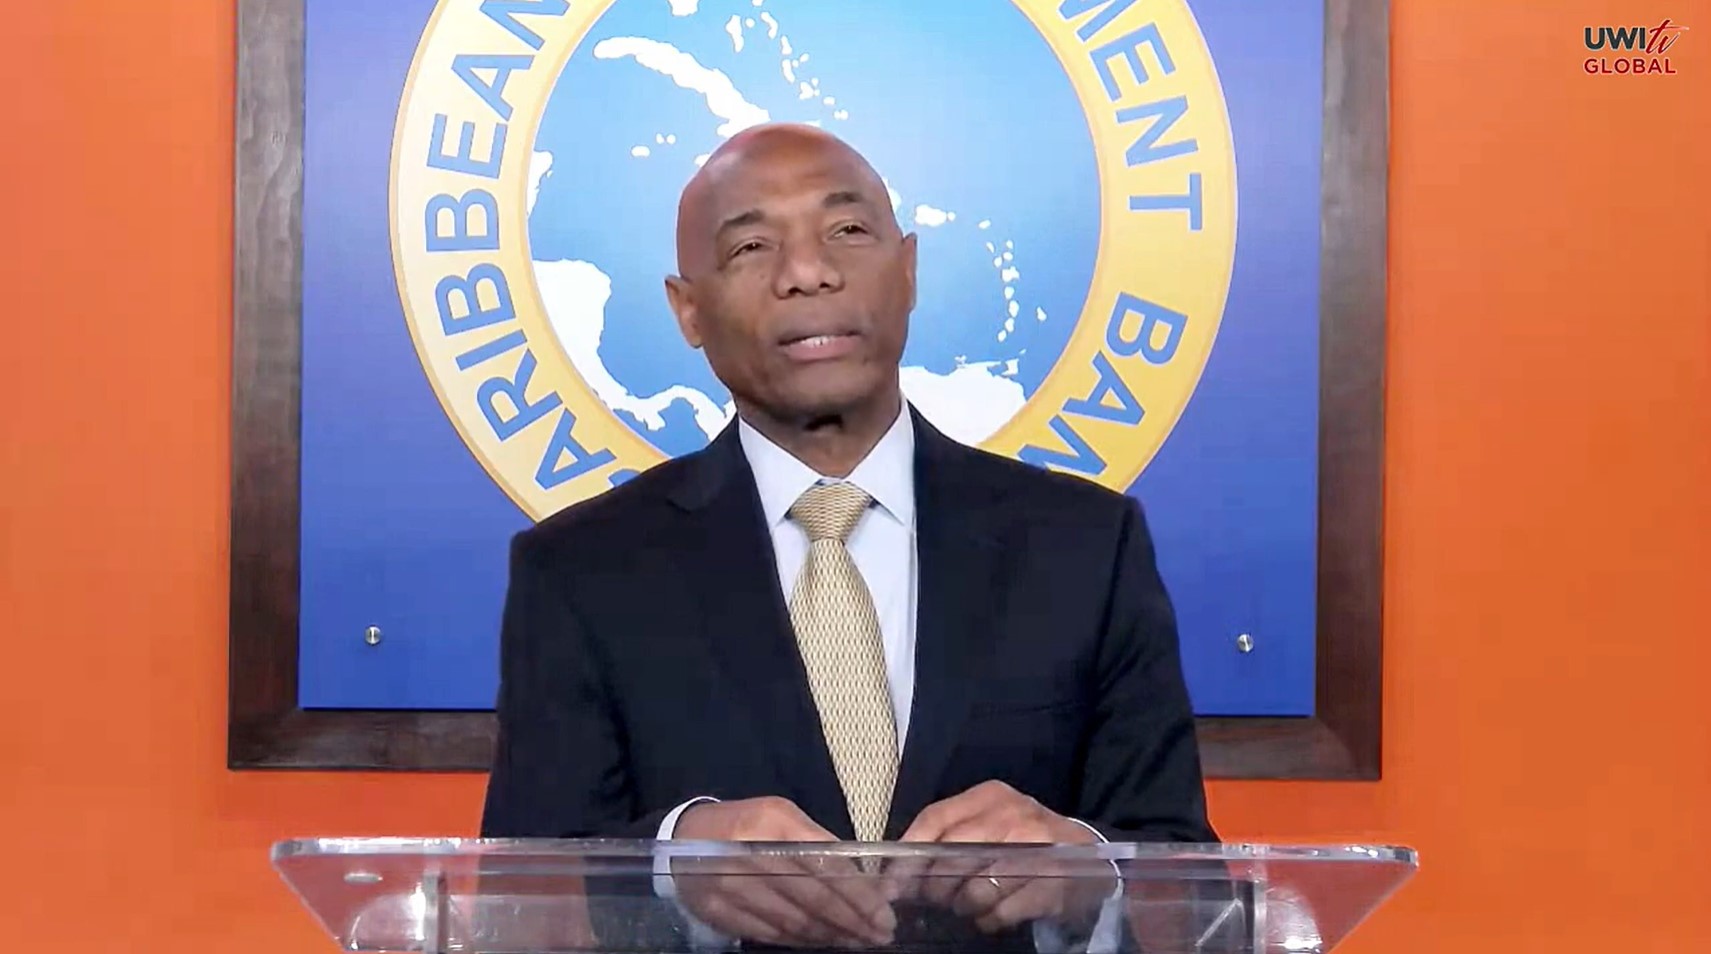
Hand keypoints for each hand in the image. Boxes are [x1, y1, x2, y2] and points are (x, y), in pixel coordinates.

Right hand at [671, 797, 896, 947]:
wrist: (683, 837)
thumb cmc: (744, 824)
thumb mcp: (781, 816)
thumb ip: (818, 842)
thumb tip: (863, 879)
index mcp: (772, 823)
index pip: (825, 865)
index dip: (858, 894)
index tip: (884, 912)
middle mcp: (751, 855)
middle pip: (813, 898)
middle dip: (852, 921)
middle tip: (880, 935)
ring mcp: (731, 887)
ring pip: (793, 921)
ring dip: (831, 935)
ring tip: (858, 941)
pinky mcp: (718, 912)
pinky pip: (769, 933)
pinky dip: (800, 941)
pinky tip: (822, 942)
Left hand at [892, 781, 1114, 932]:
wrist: (1088, 854)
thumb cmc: (1025, 839)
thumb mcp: (990, 821)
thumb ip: (951, 833)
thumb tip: (901, 864)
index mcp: (991, 795)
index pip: (936, 818)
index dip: (909, 852)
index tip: (893, 881)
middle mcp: (1014, 815)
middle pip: (952, 856)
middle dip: (937, 885)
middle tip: (938, 898)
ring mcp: (1036, 848)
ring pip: (976, 889)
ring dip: (966, 906)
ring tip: (970, 905)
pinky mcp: (1051, 882)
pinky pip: (1001, 912)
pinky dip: (991, 919)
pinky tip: (993, 915)